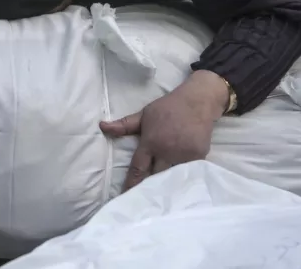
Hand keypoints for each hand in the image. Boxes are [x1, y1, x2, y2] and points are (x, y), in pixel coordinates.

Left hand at [100, 70, 229, 190]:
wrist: (197, 101)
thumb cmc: (167, 107)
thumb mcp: (144, 114)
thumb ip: (124, 125)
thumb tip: (101, 127)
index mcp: (150, 142)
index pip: (138, 168)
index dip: (132, 184)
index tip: (127, 198)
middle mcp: (166, 151)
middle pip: (156, 177)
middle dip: (151, 187)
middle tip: (145, 198)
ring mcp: (183, 155)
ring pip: (173, 176)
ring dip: (168, 183)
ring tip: (164, 198)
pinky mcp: (198, 156)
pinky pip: (190, 171)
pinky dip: (185, 176)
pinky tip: (183, 185)